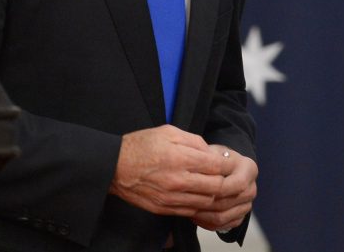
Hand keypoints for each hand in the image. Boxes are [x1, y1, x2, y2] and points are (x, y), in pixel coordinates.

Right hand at [109, 125, 224, 216]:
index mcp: (180, 158)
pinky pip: (191, 211)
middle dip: (225, 181)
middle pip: (216, 187)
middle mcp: (177, 181)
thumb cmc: (141, 145)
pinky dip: (200, 204)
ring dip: (214, 195)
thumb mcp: (169, 131)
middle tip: (226, 175)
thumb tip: (211, 152)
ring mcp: (170, 198)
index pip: (216, 166)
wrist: (114, 166)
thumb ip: (194, 140)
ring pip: (206, 202)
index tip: (230, 162)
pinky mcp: (163, 208)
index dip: (228, 165)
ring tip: (215, 185)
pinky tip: (200, 195)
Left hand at [190, 145, 257, 232]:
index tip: (196, 188)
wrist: (226, 167)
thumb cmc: (217, 158)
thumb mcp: (214, 151)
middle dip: (206, 204)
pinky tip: (195, 216)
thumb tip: (198, 161)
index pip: (237, 184)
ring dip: (203, 215)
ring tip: (188, 209)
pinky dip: (207, 223)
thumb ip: (208, 157)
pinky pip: (223, 226)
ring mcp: (247, 204)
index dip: (217, 188)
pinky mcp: (240, 216)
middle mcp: (251, 188)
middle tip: (187, 202)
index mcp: (249, 169)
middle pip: (228, 203)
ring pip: (224, 217)